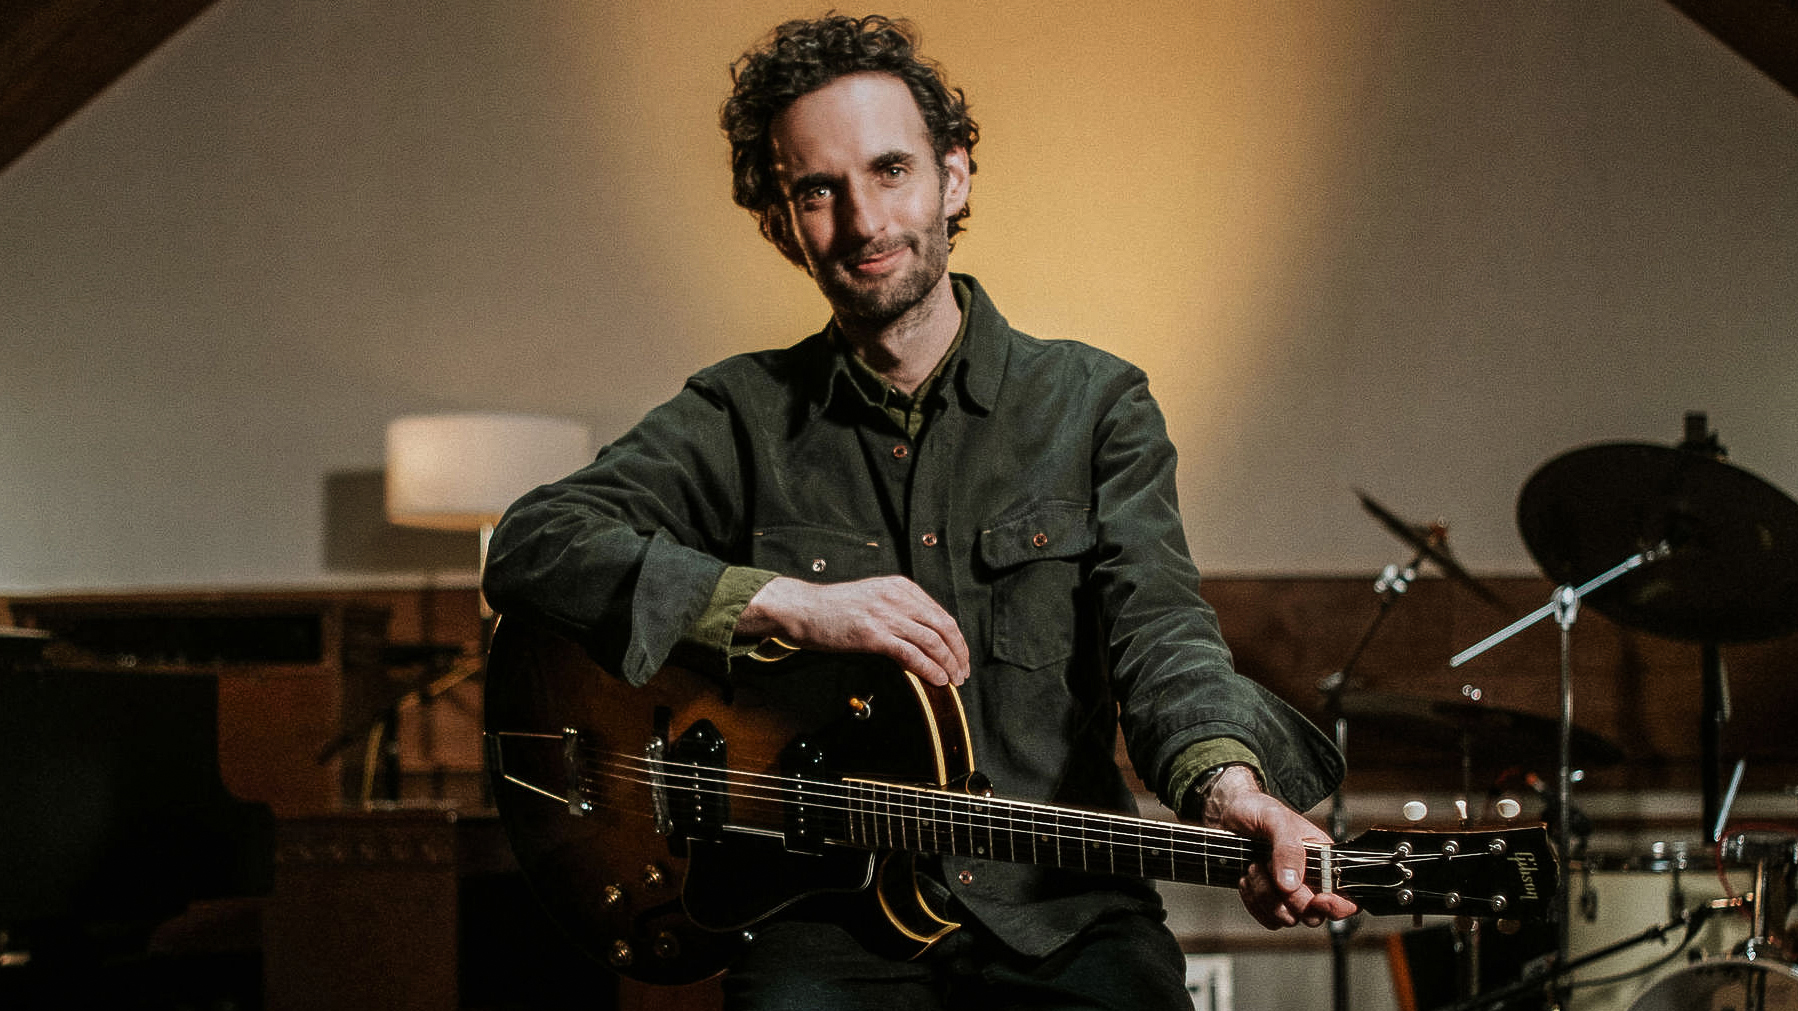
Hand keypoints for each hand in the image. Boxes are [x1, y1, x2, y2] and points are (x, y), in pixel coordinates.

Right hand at [736, 575, 970, 685]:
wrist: (804, 609)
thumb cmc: (835, 609)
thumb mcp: (874, 598)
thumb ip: (899, 609)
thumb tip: (925, 637)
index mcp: (900, 587)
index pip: (941, 614)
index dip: (956, 639)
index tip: (961, 656)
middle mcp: (897, 597)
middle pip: (943, 627)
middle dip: (958, 653)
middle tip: (963, 672)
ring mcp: (885, 615)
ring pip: (932, 641)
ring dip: (948, 664)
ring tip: (953, 680)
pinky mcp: (873, 634)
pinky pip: (911, 654)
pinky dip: (929, 668)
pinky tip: (936, 679)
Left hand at [1201, 766, 1359, 928]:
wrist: (1226, 813)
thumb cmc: (1257, 809)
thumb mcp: (1276, 819)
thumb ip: (1288, 848)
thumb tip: (1291, 883)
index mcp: (1325, 861)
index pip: (1347, 897)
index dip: (1337, 906)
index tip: (1318, 899)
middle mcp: (1310, 881)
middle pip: (1313, 915)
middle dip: (1290, 897)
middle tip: (1268, 865)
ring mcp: (1288, 894)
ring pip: (1286, 918)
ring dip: (1265, 894)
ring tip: (1254, 865)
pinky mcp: (1267, 900)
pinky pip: (1266, 918)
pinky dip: (1253, 900)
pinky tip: (1247, 877)